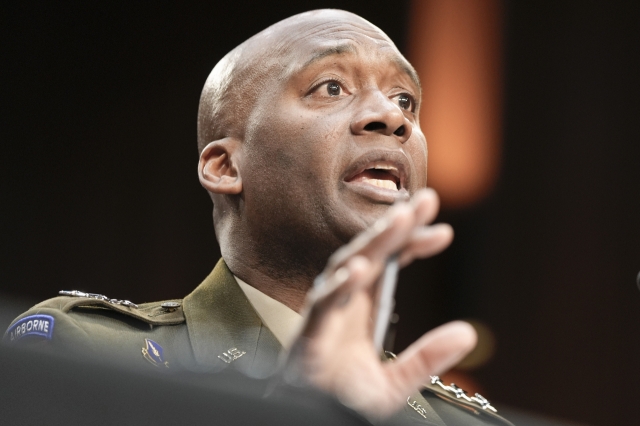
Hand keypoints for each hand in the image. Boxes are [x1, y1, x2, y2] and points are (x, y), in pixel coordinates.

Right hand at [283, 188, 476, 418]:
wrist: (310, 421)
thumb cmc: (341, 397)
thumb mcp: (393, 381)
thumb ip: (427, 357)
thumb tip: (468, 334)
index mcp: (360, 307)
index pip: (387, 264)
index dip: (412, 244)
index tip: (444, 232)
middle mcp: (342, 304)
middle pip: (369, 255)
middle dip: (396, 226)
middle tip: (426, 201)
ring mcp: (324, 317)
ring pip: (345, 269)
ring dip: (372, 244)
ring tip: (399, 221)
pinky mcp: (308, 338)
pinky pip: (321, 307)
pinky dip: (336, 288)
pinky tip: (357, 271)